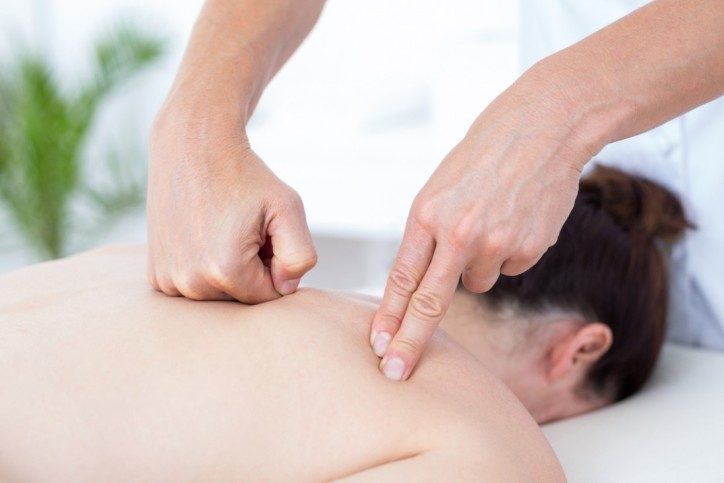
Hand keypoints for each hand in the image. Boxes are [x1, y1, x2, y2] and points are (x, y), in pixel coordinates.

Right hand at [146, 107, 316, 302]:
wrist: (192, 146)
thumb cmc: (246, 177)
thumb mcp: (288, 208)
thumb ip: (301, 256)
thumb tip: (286, 289)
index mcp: (225, 271)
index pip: (270, 296)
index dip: (275, 263)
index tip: (264, 233)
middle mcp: (190, 284)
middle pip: (242, 298)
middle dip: (252, 268)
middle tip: (243, 228)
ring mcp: (168, 281)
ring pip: (219, 295)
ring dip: (228, 270)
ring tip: (222, 230)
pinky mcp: (156, 276)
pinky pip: (196, 286)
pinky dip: (204, 268)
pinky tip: (202, 235)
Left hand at [370, 68, 595, 379]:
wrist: (542, 129)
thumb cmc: (483, 158)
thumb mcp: (439, 188)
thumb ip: (427, 235)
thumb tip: (421, 284)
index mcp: (428, 214)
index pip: (402, 278)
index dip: (390, 316)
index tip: (379, 346)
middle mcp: (459, 233)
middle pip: (431, 302)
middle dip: (411, 342)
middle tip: (395, 373)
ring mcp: (496, 243)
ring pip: (477, 281)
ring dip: (477, 265)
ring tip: (490, 221)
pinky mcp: (528, 249)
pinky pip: (509, 268)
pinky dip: (508, 253)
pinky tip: (514, 220)